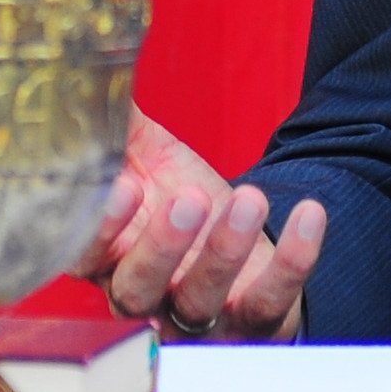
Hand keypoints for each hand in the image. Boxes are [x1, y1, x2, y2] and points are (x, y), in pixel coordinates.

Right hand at [71, 108, 323, 342]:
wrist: (236, 233)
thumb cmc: (172, 194)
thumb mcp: (143, 155)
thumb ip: (115, 123)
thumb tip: (86, 71)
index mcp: (105, 255)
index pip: (83, 255)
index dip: (98, 228)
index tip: (121, 184)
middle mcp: (143, 295)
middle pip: (137, 289)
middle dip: (162, 247)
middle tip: (189, 199)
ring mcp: (196, 316)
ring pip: (201, 302)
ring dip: (225, 251)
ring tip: (249, 197)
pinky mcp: (251, 320)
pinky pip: (270, 301)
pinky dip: (293, 260)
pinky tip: (307, 213)